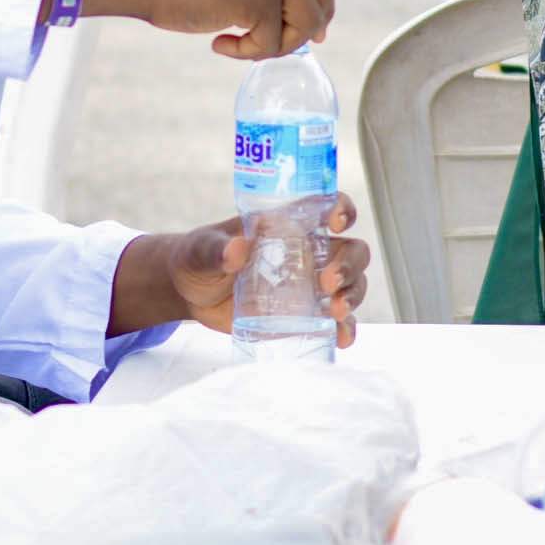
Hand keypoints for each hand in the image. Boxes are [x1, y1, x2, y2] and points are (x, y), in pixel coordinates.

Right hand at [75, 0, 335, 58]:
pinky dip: (246, 53)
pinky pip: (272, 44)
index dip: (319, 6)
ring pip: (305, 25)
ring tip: (240, 44)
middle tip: (279, 46)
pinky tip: (218, 42)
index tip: (310, 31)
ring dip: (275, 45)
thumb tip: (311, 19)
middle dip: (307, 29)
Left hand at [149, 198, 369, 346]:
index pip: (328, 207)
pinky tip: (341, 338)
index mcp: (288, 224)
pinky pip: (336, 321)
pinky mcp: (305, 315)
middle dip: (349, 265)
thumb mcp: (202, 250)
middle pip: (352, 250)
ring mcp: (310, 285)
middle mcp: (308, 251)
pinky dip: (345, 329)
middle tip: (327, 281)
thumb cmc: (200, 258)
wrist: (192, 293)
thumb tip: (236, 249)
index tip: (337, 222)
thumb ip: (216, 249)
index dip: (341, 209)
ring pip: (352, 284)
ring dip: (352, 295)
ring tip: (335, 310)